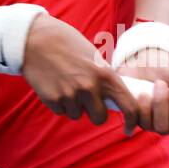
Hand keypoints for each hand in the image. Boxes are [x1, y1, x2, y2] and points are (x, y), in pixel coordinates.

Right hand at [22, 14, 142, 129]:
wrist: (36, 39)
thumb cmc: (68, 44)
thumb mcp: (94, 58)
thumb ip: (105, 78)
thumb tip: (117, 99)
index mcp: (106, 75)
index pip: (129, 106)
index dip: (132, 121)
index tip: (129, 128)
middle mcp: (90, 87)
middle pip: (100, 118)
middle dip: (94, 113)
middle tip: (86, 99)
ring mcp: (71, 95)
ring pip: (77, 115)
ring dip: (73, 105)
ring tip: (65, 83)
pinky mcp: (53, 100)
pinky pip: (61, 111)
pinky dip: (59, 103)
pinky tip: (54, 84)